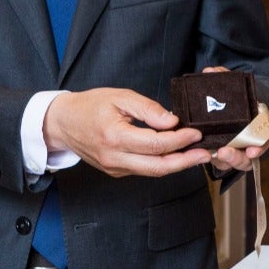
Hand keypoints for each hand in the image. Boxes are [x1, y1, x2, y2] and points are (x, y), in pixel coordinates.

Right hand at [44, 86, 210, 178]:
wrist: (62, 123)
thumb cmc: (89, 106)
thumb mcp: (120, 97)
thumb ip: (148, 109)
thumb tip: (172, 120)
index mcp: (115, 136)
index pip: (155, 144)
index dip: (179, 140)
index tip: (196, 132)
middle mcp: (115, 157)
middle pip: (158, 166)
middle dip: (186, 161)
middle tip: (206, 153)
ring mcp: (115, 168)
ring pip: (152, 171)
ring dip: (177, 164)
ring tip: (197, 155)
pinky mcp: (116, 171)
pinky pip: (143, 170)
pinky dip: (162, 163)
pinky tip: (175, 154)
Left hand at [197, 66, 267, 173]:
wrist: (234, 108)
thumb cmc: (239, 100)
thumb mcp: (236, 88)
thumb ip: (226, 78)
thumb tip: (210, 71)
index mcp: (256, 128)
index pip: (262, 142)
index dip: (259, 148)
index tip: (252, 151)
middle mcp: (246, 144)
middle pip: (244, 159)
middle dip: (235, 158)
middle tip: (224, 152)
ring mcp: (232, 152)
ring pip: (229, 163)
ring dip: (221, 161)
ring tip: (211, 154)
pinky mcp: (217, 154)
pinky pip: (214, 161)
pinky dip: (208, 157)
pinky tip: (199, 152)